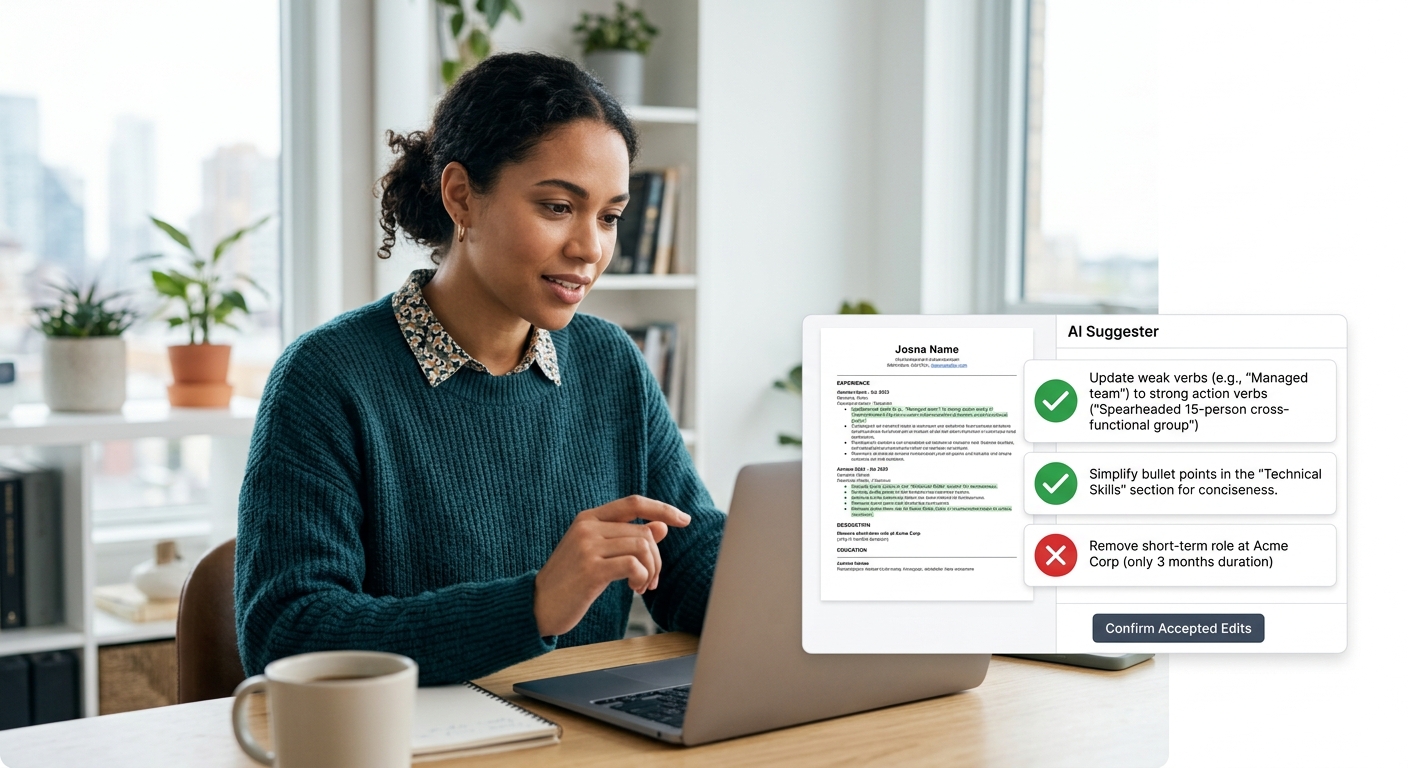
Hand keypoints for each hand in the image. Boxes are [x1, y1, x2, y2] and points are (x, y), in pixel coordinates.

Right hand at [533, 496, 691, 637]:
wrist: (536, 606)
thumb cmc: (569, 582)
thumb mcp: (597, 554)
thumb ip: (626, 538)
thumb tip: (661, 526)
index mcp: (589, 518)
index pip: (634, 503)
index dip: (662, 509)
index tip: (684, 519)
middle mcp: (588, 527)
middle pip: (644, 532)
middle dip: (656, 559)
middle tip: (650, 581)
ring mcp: (588, 546)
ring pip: (642, 547)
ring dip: (650, 571)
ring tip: (641, 587)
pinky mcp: (591, 569)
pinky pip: (634, 564)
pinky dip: (642, 578)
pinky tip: (634, 589)